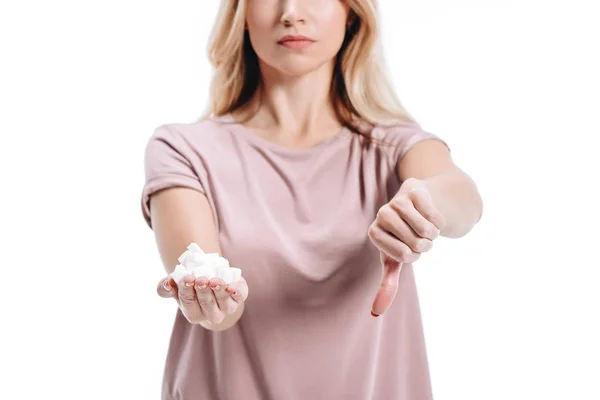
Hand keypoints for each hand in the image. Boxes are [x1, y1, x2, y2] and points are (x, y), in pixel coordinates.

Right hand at [156, 273, 248, 324]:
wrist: (212, 278)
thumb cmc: (191, 285)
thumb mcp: (176, 285)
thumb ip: (166, 286)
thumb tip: (167, 283)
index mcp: (193, 313)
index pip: (188, 303)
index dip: (187, 290)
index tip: (187, 278)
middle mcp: (210, 315)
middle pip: (206, 304)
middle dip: (203, 291)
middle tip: (201, 279)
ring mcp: (226, 308)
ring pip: (223, 301)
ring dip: (218, 290)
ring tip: (214, 280)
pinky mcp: (238, 298)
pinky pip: (239, 297)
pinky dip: (237, 292)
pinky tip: (232, 287)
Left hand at [367, 178, 445, 316]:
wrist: (417, 204)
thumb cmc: (402, 236)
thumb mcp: (394, 259)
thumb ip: (387, 284)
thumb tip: (375, 313)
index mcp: (374, 233)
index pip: (404, 256)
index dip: (414, 255)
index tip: (408, 247)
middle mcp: (382, 214)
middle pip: (417, 244)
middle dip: (425, 245)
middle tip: (419, 237)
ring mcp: (397, 200)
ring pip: (427, 230)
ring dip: (433, 234)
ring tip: (425, 227)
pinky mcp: (414, 190)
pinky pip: (436, 216)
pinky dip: (439, 220)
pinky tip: (430, 214)